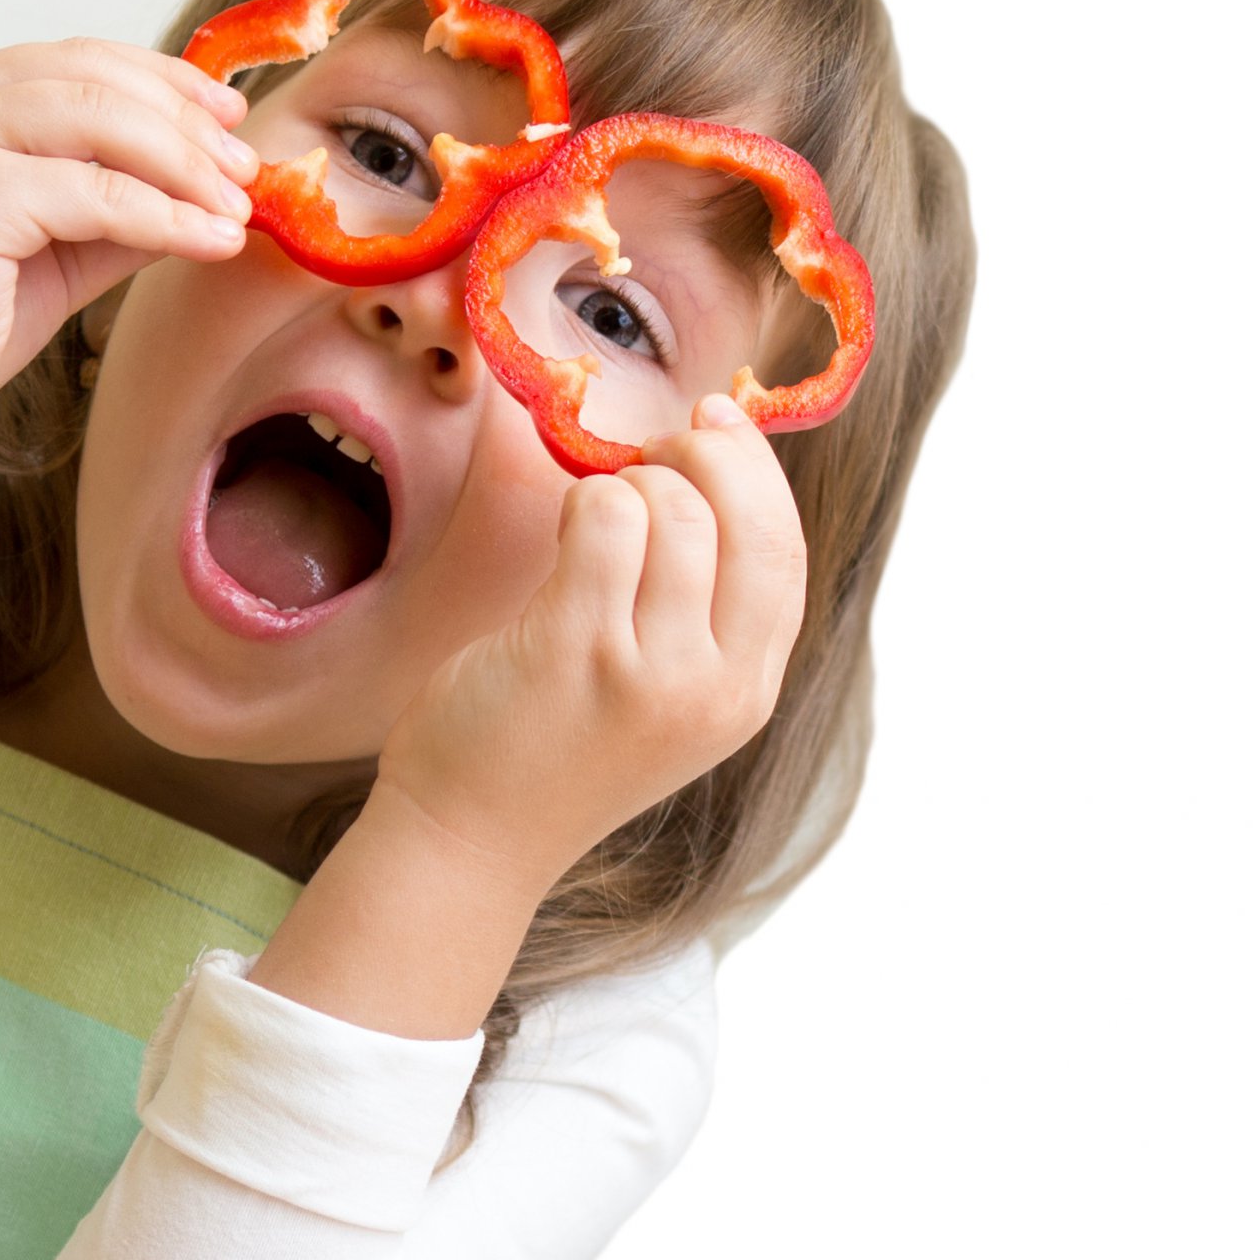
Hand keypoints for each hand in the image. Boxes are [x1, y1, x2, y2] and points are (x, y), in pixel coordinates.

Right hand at [0, 38, 257, 456]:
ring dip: (186, 165)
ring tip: (239, 207)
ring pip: (100, 123)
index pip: (75, 61)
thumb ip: (118, 210)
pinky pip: (95, 194)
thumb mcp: (55, 251)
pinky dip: (166, 217)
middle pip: (95, 81)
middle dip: (186, 123)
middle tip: (249, 167)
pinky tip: (211, 240)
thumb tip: (208, 190)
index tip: (228, 114)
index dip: (163, 80)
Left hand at [374, 395, 810, 896]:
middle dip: (703, 459)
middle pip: (749, 523)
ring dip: (625, 487)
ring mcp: (651, 673)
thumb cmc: (556, 747)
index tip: (718, 422)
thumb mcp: (666, 696)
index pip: (786, 557)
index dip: (757, 476)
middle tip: (649, 457)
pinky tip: (559, 541)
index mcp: (746, 695)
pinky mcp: (578, 649)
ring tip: (590, 525)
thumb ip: (704, 611)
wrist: (473, 836)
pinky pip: (603, 518)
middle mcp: (714, 689)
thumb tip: (716, 466)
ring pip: (673, 510)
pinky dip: (582, 503)